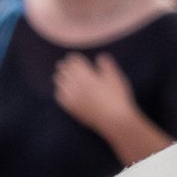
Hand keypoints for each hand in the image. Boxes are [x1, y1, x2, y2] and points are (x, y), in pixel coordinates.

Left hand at [52, 51, 168, 165]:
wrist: (114, 120)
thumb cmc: (117, 98)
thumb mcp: (116, 78)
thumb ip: (107, 66)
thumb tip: (100, 56)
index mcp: (86, 76)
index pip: (74, 62)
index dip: (73, 58)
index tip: (72, 57)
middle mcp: (76, 85)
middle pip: (64, 71)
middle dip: (65, 67)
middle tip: (64, 64)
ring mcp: (72, 97)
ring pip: (59, 82)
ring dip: (60, 77)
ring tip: (60, 75)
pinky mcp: (71, 108)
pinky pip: (59, 96)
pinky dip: (60, 90)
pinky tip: (62, 90)